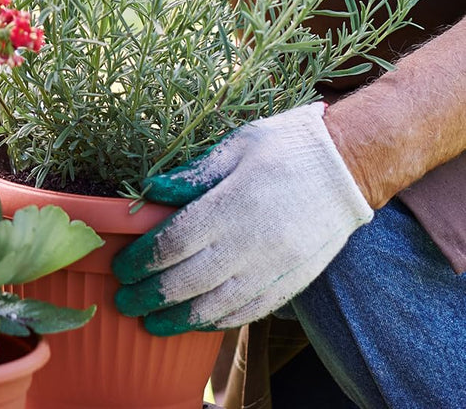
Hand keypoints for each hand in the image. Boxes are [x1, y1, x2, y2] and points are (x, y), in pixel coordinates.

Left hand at [112, 102, 372, 334]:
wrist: (349, 166)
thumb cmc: (286, 147)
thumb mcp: (236, 146)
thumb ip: (192, 175)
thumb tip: (150, 191)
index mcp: (232, 205)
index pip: (174, 243)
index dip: (143, 259)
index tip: (121, 268)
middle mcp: (252, 244)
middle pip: (189, 281)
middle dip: (151, 295)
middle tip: (123, 302)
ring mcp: (275, 267)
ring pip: (219, 305)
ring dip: (181, 319)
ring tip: (152, 324)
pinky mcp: (294, 281)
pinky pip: (251, 311)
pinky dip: (220, 321)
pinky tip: (199, 323)